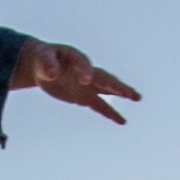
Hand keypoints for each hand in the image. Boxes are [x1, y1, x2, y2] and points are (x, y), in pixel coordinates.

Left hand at [13, 38, 138, 126]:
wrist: (42, 65)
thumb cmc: (43, 58)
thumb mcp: (42, 59)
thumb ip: (47, 65)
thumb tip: (52, 74)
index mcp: (75, 58)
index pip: (83, 63)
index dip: (85, 71)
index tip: (86, 80)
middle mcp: (86, 71)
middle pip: (104, 78)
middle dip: (116, 86)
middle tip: (129, 93)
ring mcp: (87, 84)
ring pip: (107, 89)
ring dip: (122, 94)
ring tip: (137, 98)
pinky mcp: (84, 96)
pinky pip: (99, 105)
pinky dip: (110, 113)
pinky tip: (122, 121)